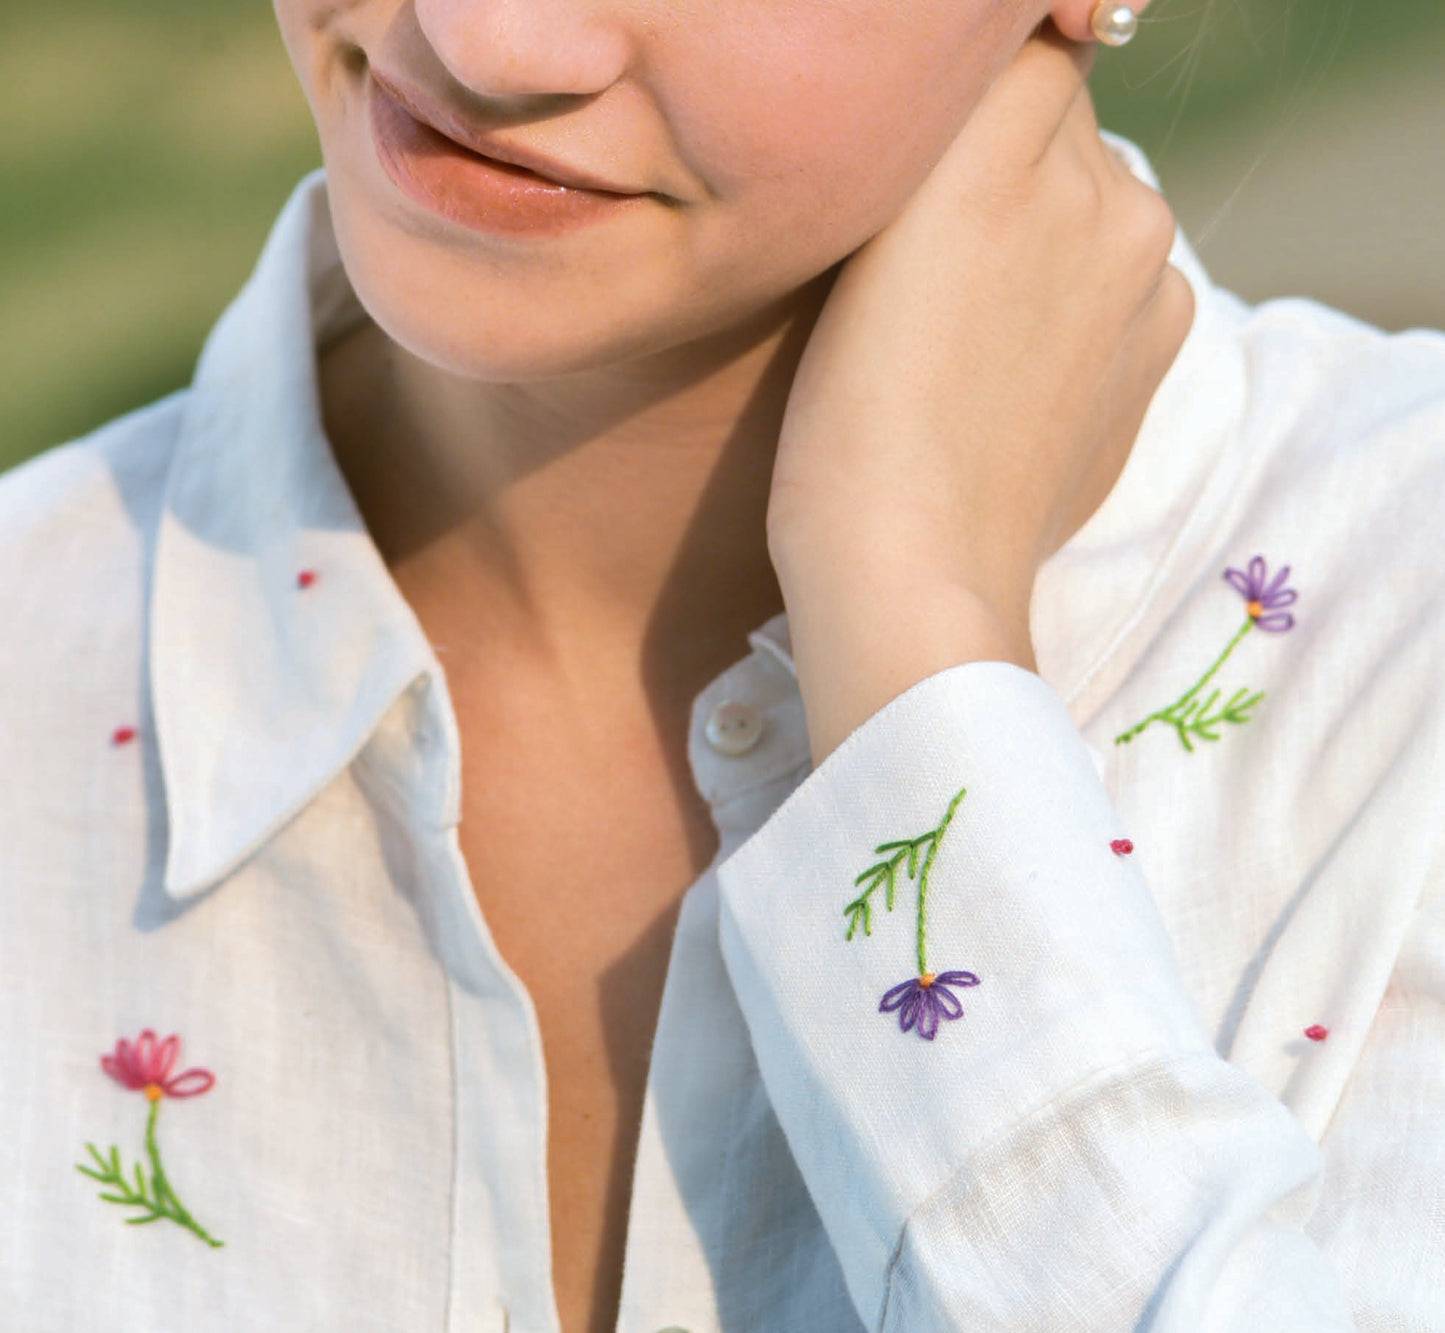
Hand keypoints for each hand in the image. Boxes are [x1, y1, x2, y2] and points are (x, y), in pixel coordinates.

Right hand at [765, 23, 1193, 763]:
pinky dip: (1080, 299)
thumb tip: (992, 90)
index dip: (963, 99)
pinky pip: (1123, 276)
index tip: (921, 160)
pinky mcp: (1162, 343)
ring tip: (968, 327)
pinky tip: (1014, 370)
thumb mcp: (849, 250)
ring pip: (1095, 198)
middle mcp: (1101, 185)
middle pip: (1058, 123)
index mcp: (1002, 145)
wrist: (912, 569)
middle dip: (1006, 162)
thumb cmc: (841, 419)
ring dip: (1047, 229)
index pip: (1014, 52)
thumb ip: (934, 144)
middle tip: (928, 258)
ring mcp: (1147, 270)